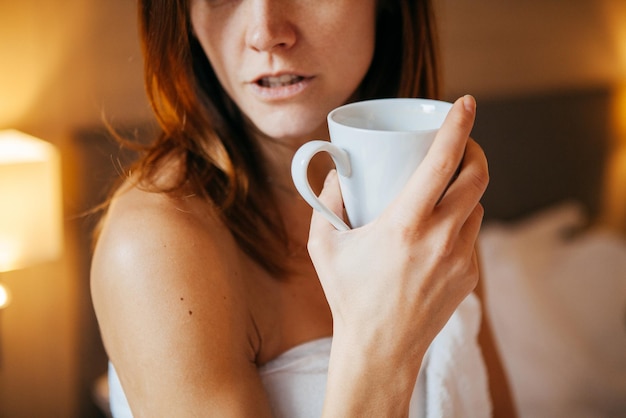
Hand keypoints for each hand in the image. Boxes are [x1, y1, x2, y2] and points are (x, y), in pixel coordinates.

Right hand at [308, 95, 487, 368]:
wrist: (380, 349)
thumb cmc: (348, 296)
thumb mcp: (323, 246)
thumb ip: (325, 202)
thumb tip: (336, 172)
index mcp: (405, 226)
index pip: (442, 163)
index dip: (458, 125)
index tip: (465, 102)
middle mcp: (440, 239)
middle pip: (477, 177)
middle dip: (474, 149)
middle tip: (458, 142)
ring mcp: (460, 259)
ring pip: (477, 206)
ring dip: (465, 189)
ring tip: (441, 189)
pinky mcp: (468, 275)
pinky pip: (472, 234)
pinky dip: (460, 221)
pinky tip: (437, 229)